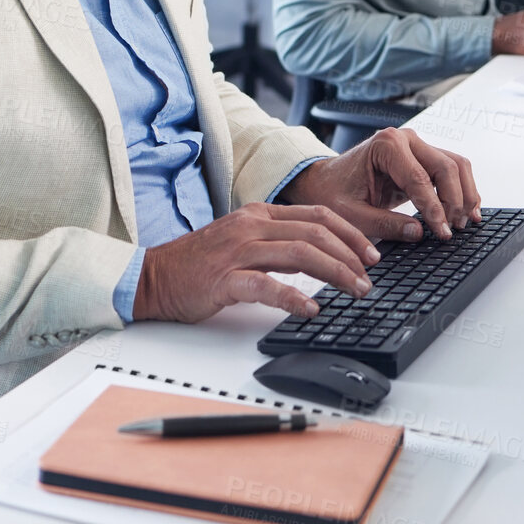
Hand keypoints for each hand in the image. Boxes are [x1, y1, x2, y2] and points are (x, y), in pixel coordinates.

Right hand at [133, 203, 378, 322]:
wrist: (153, 277)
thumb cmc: (198, 264)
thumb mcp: (241, 239)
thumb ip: (276, 241)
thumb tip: (320, 256)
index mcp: (257, 214)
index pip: (316, 214)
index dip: (350, 233)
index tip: (370, 253)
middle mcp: (250, 226)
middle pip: (314, 232)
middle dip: (350, 255)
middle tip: (369, 278)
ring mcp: (237, 251)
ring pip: (299, 254)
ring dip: (335, 273)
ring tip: (354, 291)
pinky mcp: (224, 279)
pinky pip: (266, 285)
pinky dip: (293, 297)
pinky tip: (311, 309)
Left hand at [289, 126, 482, 242]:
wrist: (325, 181)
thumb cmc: (333, 192)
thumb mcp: (352, 214)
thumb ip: (384, 224)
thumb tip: (419, 233)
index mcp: (385, 144)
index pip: (419, 178)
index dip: (435, 208)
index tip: (442, 232)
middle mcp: (405, 139)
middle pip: (446, 167)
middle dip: (453, 201)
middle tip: (453, 230)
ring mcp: (416, 146)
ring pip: (455, 166)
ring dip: (464, 195)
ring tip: (464, 224)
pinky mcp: (422, 159)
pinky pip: (451, 171)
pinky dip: (463, 190)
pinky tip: (467, 212)